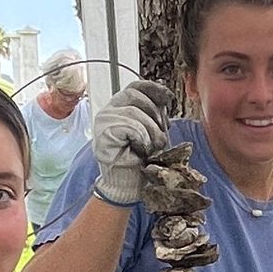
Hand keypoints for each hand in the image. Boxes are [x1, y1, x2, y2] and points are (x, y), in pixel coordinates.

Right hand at [91, 78, 171, 207]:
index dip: (153, 88)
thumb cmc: (138, 160)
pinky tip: (142, 150)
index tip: (168, 97)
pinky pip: (131, 126)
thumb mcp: (150, 131)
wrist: (126, 185)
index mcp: (118, 107)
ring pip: (134, 112)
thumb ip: (153, 114)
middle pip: (135, 95)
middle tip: (161, 132)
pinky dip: (143, 139)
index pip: (135, 87)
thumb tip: (164, 97)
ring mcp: (103, 122)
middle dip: (154, 113)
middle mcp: (108, 111)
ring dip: (151, 131)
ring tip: (152, 147)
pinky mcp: (104, 134)